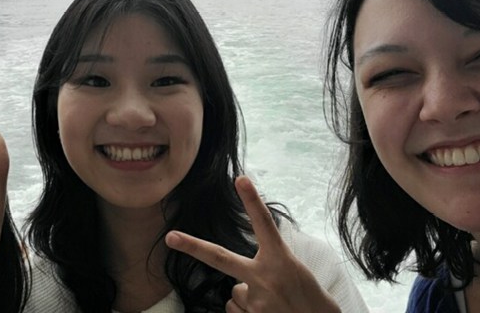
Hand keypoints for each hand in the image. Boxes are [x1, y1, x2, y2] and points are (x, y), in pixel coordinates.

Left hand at [165, 176, 340, 312]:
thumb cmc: (308, 299)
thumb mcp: (294, 273)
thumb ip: (266, 269)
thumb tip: (236, 283)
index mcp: (281, 260)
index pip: (264, 225)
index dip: (252, 201)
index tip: (241, 179)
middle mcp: (265, 278)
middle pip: (220, 257)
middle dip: (192, 247)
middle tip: (171, 237)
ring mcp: (256, 301)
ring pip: (234, 292)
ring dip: (249, 298)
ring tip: (273, 305)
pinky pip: (235, 310)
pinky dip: (248, 312)